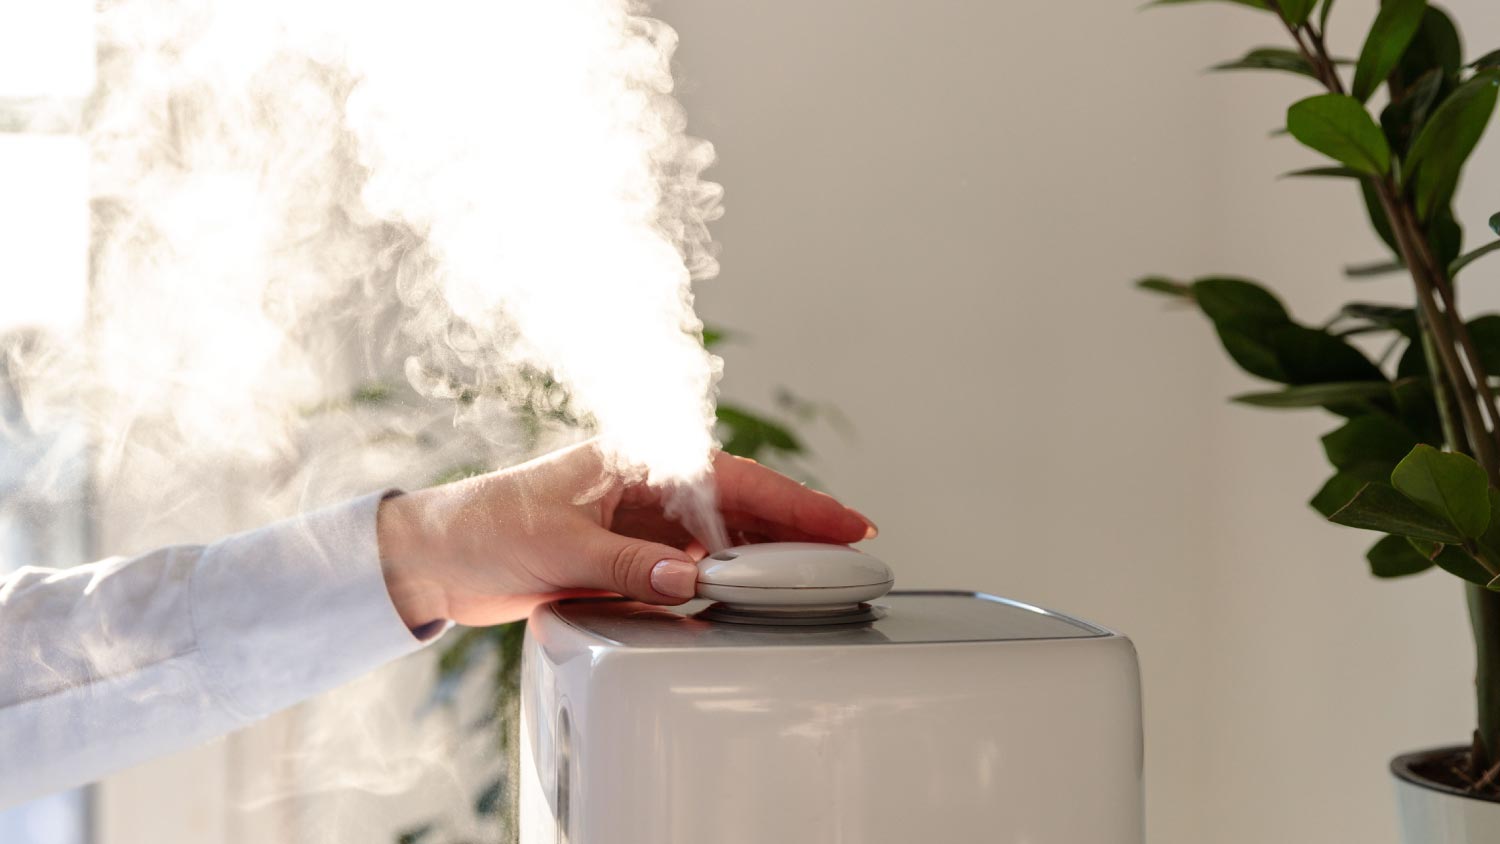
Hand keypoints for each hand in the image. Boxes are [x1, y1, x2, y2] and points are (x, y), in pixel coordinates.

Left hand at [376, 441, 876, 627]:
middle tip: (852, 552)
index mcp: (637, 459)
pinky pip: (693, 564)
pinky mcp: (629, 553)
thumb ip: (630, 566)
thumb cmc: (487, 527)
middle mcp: (646, 485)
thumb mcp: (561, 548)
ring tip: (814, 577)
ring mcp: (640, 520)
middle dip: (795, 527)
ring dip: (763, 555)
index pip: (733, 478)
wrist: (438, 556)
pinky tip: (749, 595)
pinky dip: (724, 579)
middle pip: (740, 504)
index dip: (794, 502)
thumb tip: (691, 581)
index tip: (842, 522)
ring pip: (722, 535)